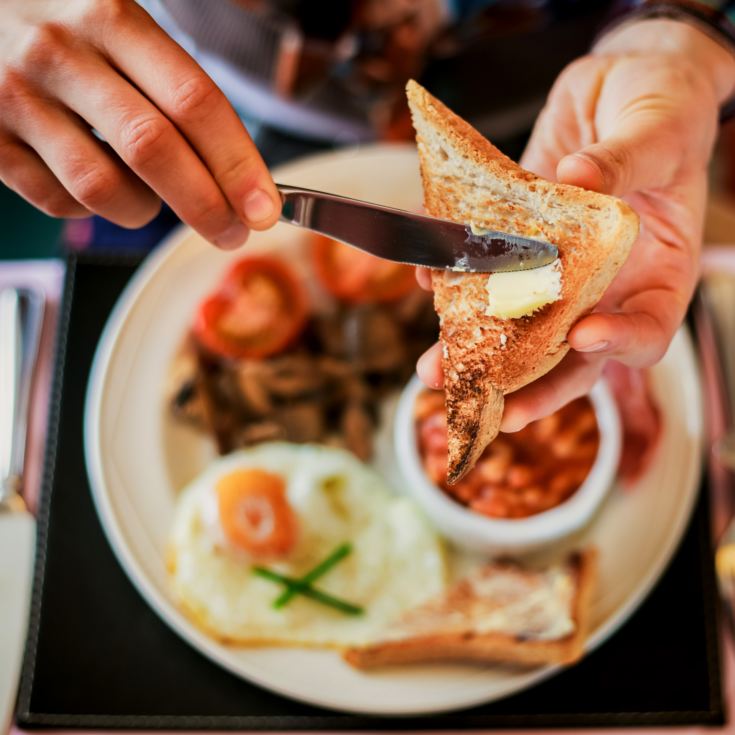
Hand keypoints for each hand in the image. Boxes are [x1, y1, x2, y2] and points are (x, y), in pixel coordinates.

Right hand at [0, 0, 279, 247]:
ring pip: (103, 187)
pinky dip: (91, 210)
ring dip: (144, 211)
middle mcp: (61, 55)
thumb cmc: (63, 24)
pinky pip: (58, 201)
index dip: (237, 163)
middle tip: (233, 232)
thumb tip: (242, 171)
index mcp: (110, 18)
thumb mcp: (119, 21)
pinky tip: (99, 186)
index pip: (193, 101)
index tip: (264, 207)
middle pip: (153, 149)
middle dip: (206, 206)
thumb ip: (174, 83)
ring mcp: (17, 98)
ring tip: (153, 202)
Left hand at [418, 18, 734, 429]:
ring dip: (474, 351)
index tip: (582, 336)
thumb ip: (625, 159)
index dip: (618, 344)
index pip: (647, 330)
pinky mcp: (517, 244)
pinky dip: (454, 281)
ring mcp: (556, 269)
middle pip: (570, 354)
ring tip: (433, 369)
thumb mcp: (659, 126)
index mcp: (658, 271)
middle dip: (527, 383)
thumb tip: (578, 180)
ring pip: (517, 325)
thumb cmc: (662, 104)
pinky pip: (485, 272)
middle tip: (486, 402)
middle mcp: (604, 284)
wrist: (617, 84)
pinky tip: (427, 279)